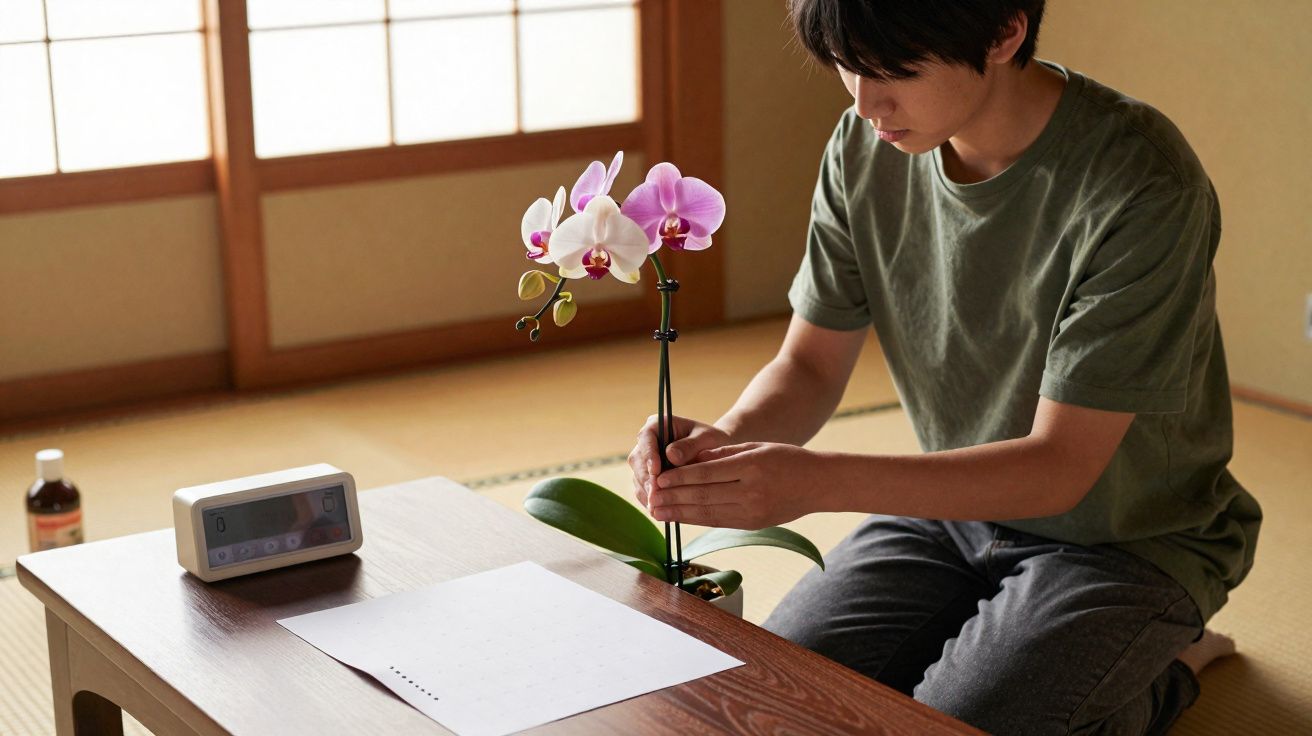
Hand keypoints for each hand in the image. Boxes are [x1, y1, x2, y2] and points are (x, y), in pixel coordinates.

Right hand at [628, 415, 731, 507]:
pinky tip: (658, 511)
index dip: (649, 455)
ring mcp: (645, 461)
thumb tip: (671, 456)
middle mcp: (647, 442)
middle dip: (646, 479)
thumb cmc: (712, 441)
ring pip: (638, 477)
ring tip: (656, 507)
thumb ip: (690, 445)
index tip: (656, 470)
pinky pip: (644, 490)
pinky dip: (650, 501)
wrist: (715, 453)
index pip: (646, 438)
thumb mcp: (707, 438)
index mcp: (658, 425)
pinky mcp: (648, 478)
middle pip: (638, 460)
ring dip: (646, 492)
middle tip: (656, 495)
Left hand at [648, 442, 819, 528]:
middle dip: (673, 498)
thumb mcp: (756, 447)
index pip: (707, 474)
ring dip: (679, 513)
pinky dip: (697, 520)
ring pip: (708, 513)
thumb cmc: (787, 459)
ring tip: (657, 513)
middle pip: (703, 495)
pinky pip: (719, 521)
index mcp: (751, 466)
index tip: (658, 479)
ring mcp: (753, 511)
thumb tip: (692, 460)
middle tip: (649, 499)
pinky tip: (680, 518)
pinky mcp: (754, 523)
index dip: (679, 478)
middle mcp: (751, 491)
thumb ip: (724, 454)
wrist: (820, 484)